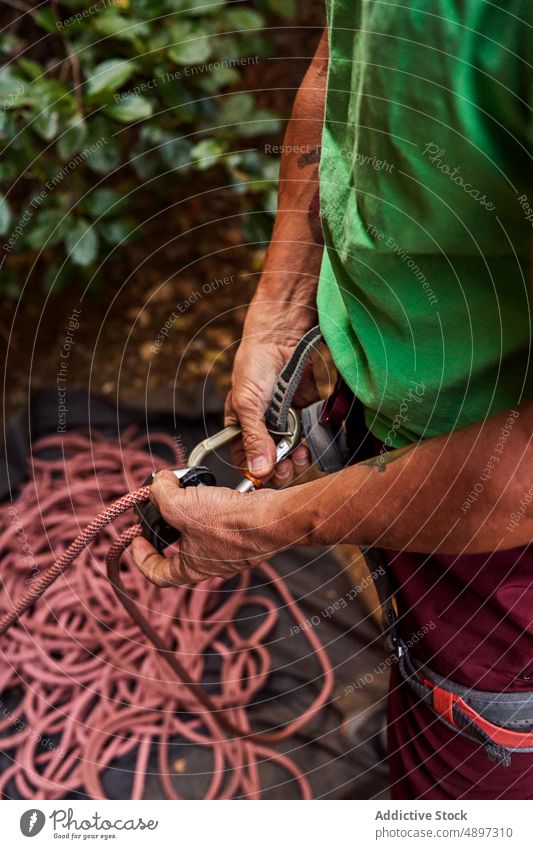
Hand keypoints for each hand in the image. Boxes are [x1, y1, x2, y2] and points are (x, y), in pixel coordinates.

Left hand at [130, 470, 284, 586]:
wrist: (271, 518)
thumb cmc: (230, 523)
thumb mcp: (180, 505)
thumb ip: (161, 493)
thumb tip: (158, 482)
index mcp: (191, 568)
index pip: (158, 574)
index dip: (142, 558)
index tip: (137, 540)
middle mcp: (211, 563)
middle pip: (180, 550)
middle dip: (169, 527)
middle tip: (163, 507)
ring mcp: (230, 550)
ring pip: (202, 534)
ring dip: (192, 513)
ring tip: (189, 493)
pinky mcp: (244, 533)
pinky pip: (222, 522)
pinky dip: (213, 506)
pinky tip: (212, 491)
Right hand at [225, 329, 319, 486]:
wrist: (281, 340)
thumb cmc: (254, 367)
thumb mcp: (247, 405)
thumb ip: (254, 438)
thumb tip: (258, 470)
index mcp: (241, 427)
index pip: (245, 458)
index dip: (255, 471)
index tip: (266, 478)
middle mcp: (263, 428)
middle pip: (271, 460)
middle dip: (279, 468)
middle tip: (285, 469)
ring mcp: (284, 422)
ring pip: (291, 452)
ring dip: (296, 459)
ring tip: (299, 457)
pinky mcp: (304, 414)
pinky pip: (308, 437)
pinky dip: (310, 444)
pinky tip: (308, 446)